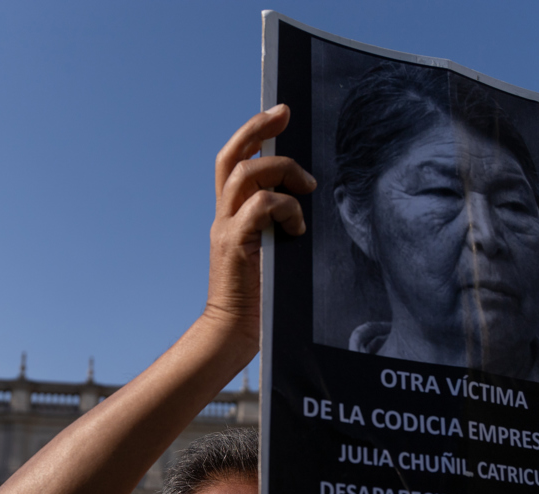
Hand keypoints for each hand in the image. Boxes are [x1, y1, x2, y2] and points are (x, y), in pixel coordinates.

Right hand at [206, 104, 316, 347]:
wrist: (234, 333)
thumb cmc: (261, 300)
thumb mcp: (275, 252)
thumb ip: (283, 225)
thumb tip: (314, 202)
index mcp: (232, 216)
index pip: (234, 162)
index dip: (253, 133)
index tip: (280, 115)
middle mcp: (224, 217)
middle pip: (232, 157)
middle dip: (257, 128)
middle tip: (285, 114)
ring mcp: (227, 229)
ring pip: (245, 174)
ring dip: (281, 172)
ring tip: (307, 188)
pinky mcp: (236, 245)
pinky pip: (259, 207)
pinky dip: (284, 208)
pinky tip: (298, 228)